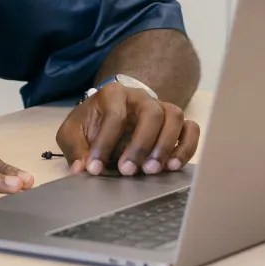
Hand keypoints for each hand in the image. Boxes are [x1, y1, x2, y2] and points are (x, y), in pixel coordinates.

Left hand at [55, 84, 199, 176]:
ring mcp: (161, 108)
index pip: (114, 116)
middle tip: (128, 171)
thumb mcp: (73, 133)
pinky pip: (191, 128)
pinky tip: (174, 167)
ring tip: (152, 171)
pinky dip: (187, 147)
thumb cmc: (91, 125)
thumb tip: (81, 169)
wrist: (107, 116)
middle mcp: (141, 97)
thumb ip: (75, 149)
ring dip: (166, 146)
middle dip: (140, 145)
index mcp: (113, 94)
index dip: (104, 144)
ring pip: (175, 117)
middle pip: (152, 114)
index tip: (94, 169)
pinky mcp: (175, 123)